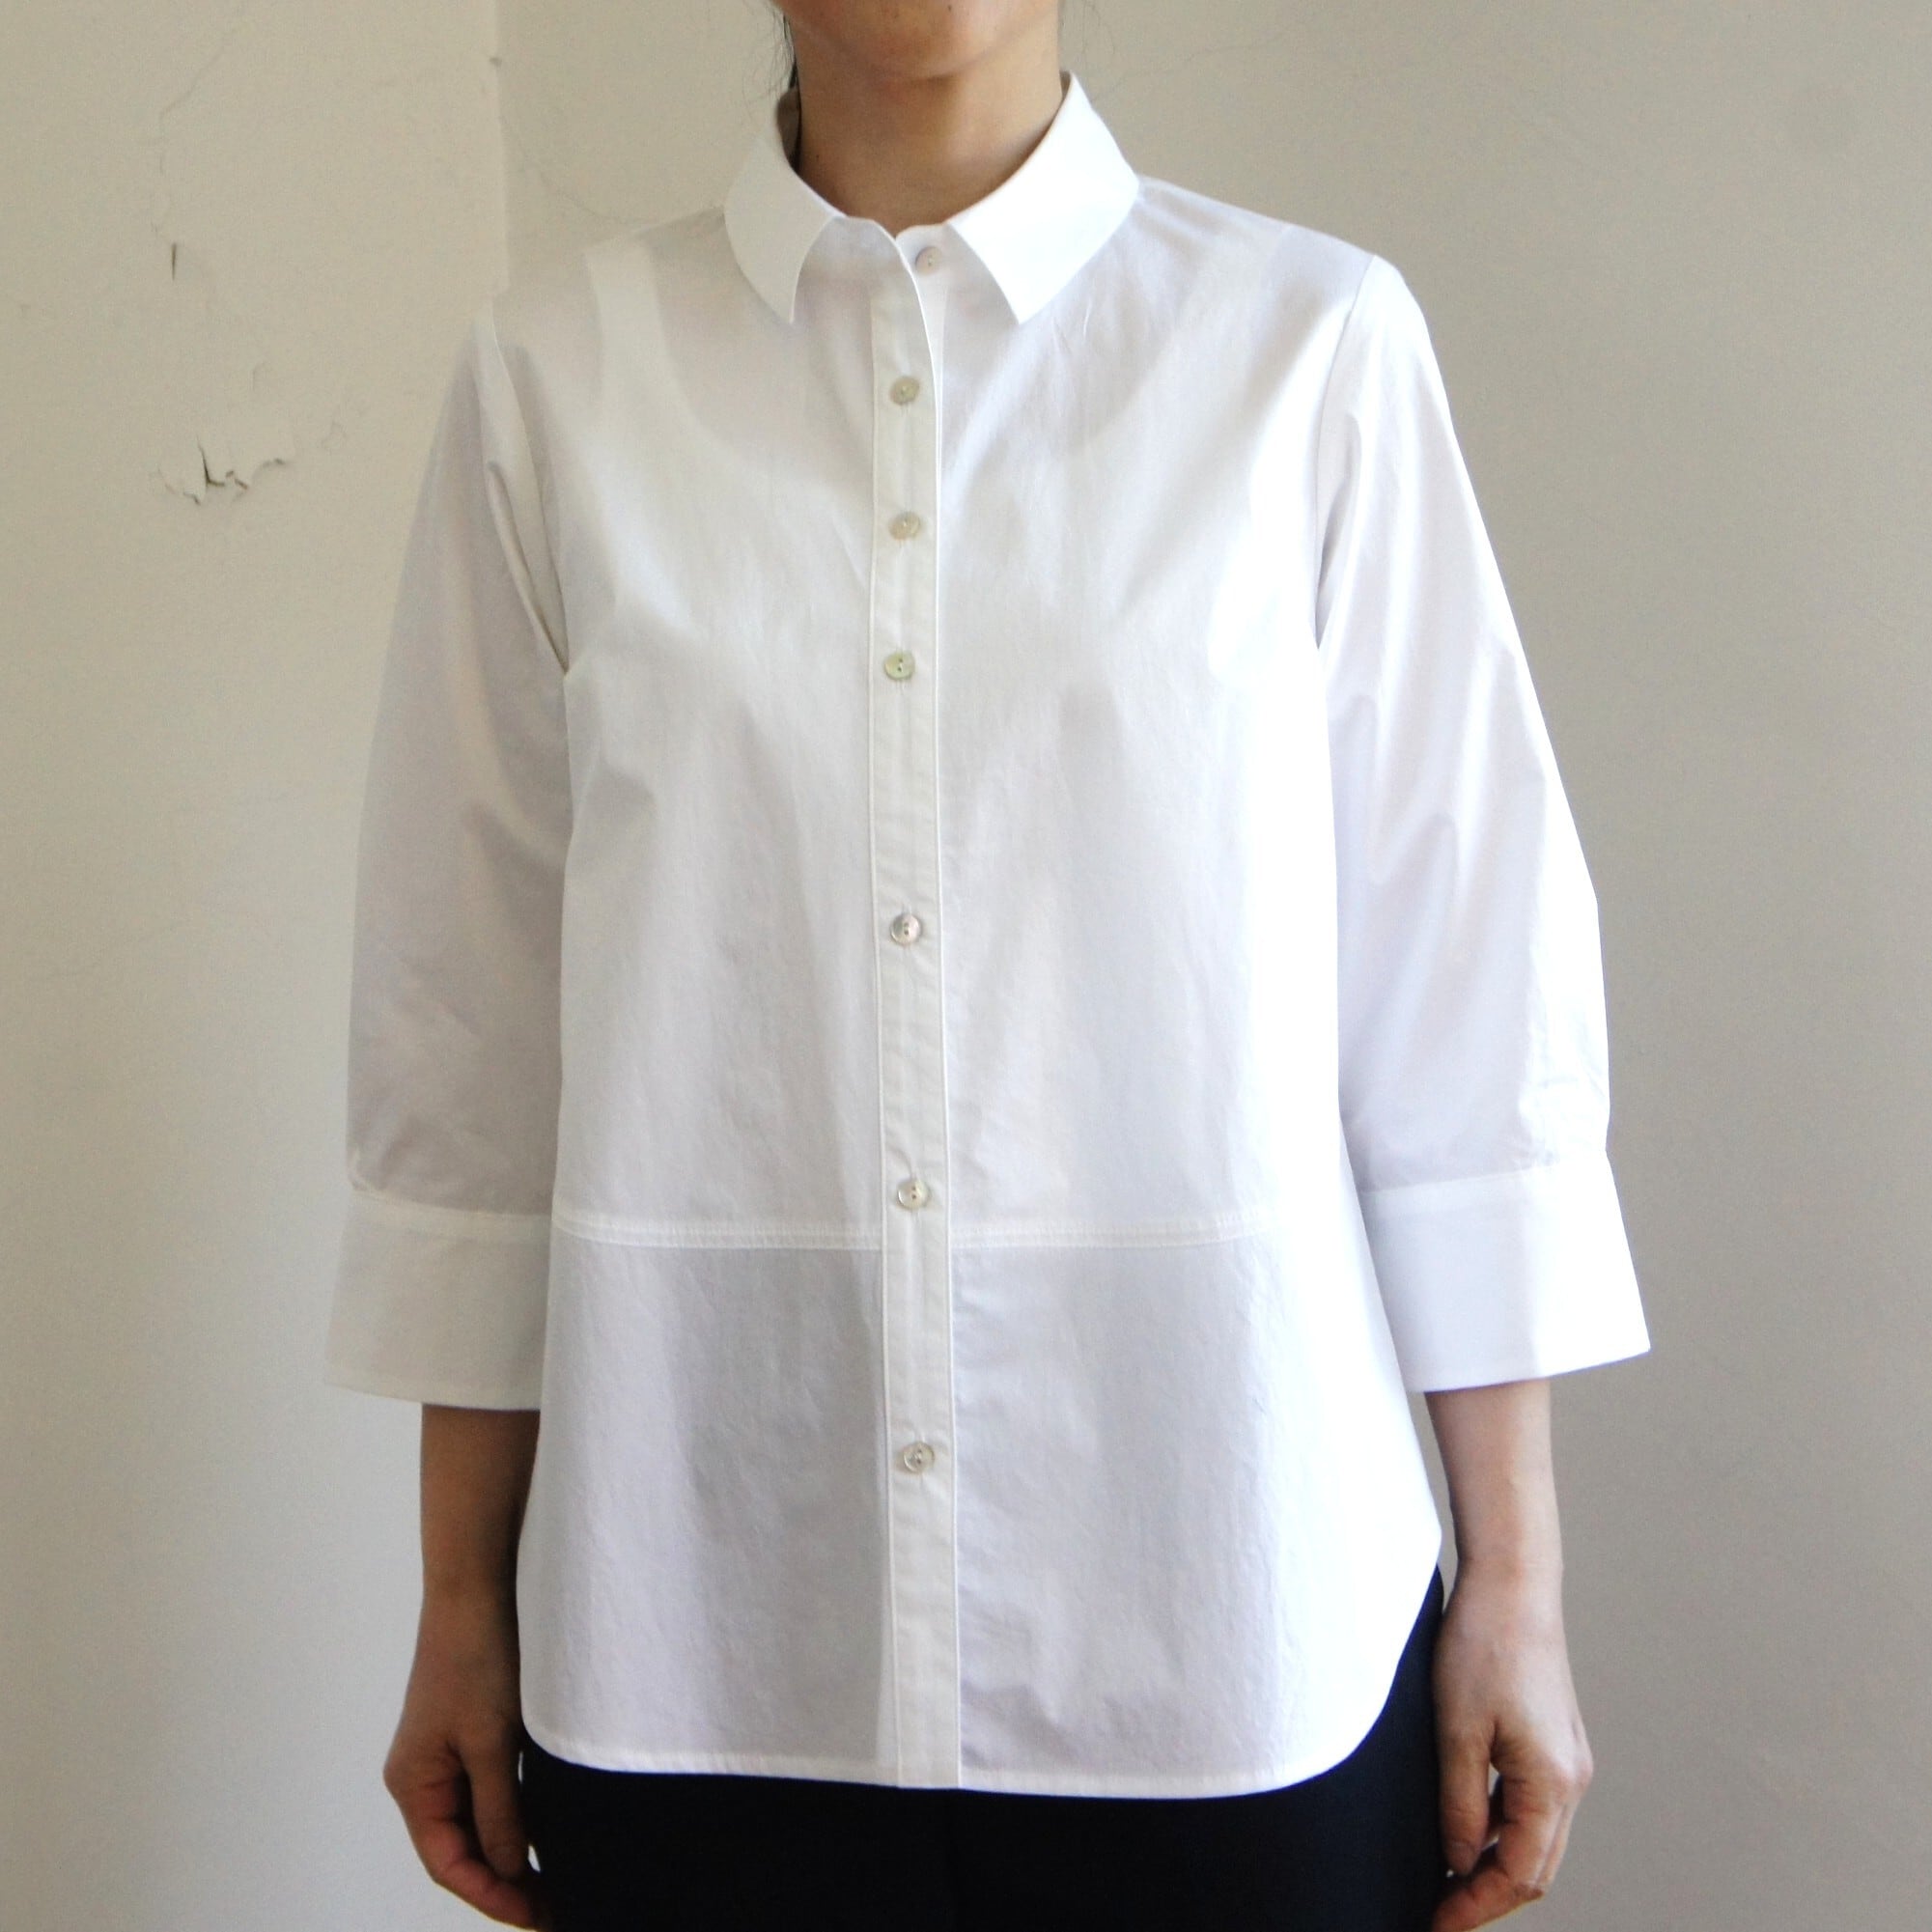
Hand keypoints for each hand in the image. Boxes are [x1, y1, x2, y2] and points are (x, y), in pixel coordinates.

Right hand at [383, 1584, 552, 1929]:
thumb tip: (509, 1871)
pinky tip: (550, 1827)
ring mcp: (446, 1753)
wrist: (478, 1586)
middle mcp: (424, 1775)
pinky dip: (517, 1813)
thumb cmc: (478, 1659)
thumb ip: (500, 1811)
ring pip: (479, 1821)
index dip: (492, 1896)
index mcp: (414, 1785)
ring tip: (558, 1878)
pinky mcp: (472, 1731)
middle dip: (505, 1882)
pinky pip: (490, 1789)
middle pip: (462, 1849)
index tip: (540, 1915)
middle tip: (558, 1905)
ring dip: (514, 1850)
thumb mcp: (492, 1742)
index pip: (449, 1864)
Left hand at [1431, 1559, 1594, 1929]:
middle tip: (1438, 1911)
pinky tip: (1463, 1824)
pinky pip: (1532, 1805)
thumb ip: (1458, 1805)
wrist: (1512, 1585)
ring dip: (1494, 1863)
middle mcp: (1572, 1779)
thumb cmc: (1482, 1647)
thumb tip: (1458, 1863)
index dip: (1475, 1907)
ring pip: (1535, 1838)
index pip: (1519, 1876)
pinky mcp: (1556, 1741)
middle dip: (1488, 1896)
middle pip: (1536, 1867)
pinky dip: (1501, 1827)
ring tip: (1444, 1876)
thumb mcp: (1455, 1731)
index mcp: (1553, 1784)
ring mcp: (1569, 1760)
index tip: (1435, 1924)